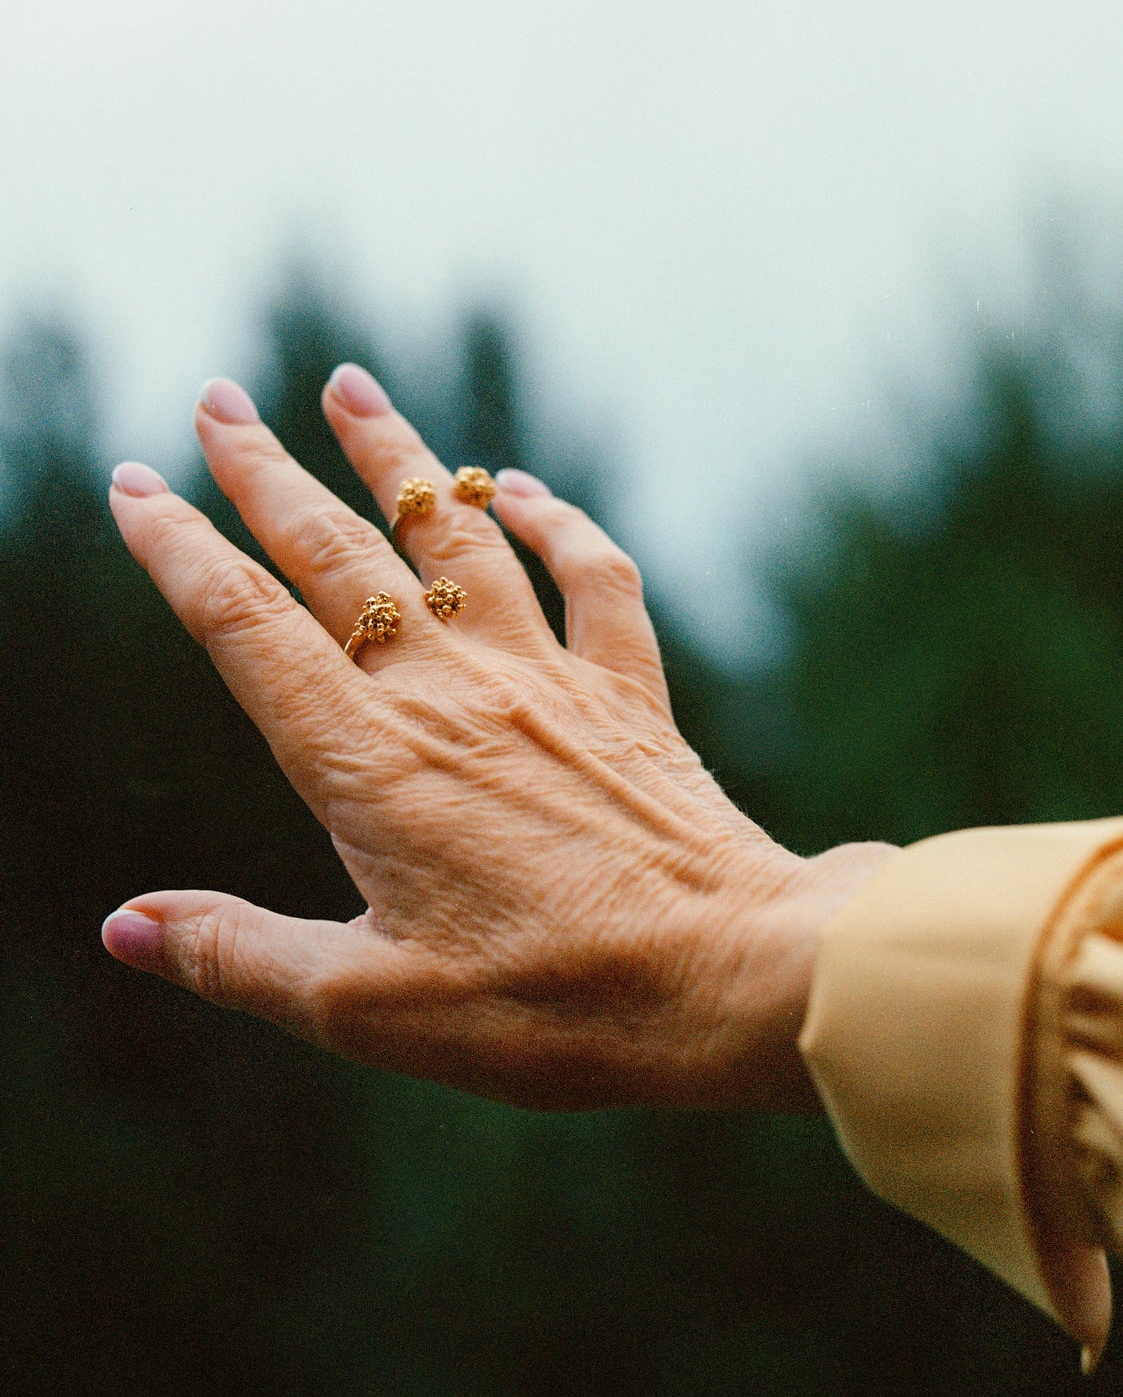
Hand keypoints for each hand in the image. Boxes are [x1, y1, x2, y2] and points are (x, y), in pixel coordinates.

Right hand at [101, 366, 893, 1110]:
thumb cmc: (552, 1007)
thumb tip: (122, 926)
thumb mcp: (368, 1008)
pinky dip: (555, 521)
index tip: (134, 486)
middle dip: (266, 473)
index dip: (180, 552)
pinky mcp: (626, 694)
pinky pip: (592, 575)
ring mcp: (546, 682)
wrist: (727, 978)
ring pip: (454, 541)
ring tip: (350, 387)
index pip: (247, 629)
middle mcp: (451, 696)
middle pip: (337, 558)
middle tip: (218, 399)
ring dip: (398, 460)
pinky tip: (519, 488)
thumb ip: (239, 957)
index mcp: (368, 764)